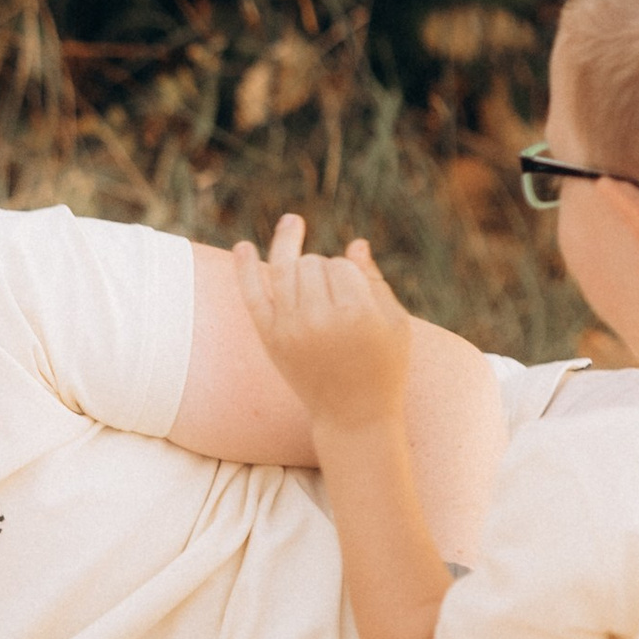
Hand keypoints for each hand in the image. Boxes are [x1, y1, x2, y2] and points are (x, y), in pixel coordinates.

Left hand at [232, 217, 414, 434]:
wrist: (354, 415)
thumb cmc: (384, 367)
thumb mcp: (395, 323)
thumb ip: (375, 280)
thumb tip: (355, 243)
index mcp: (356, 313)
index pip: (341, 265)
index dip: (351, 272)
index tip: (359, 295)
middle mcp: (319, 319)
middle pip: (311, 264)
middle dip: (324, 268)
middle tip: (336, 295)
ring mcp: (290, 329)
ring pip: (284, 269)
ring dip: (289, 249)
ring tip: (292, 223)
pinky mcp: (271, 339)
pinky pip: (253, 295)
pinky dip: (245, 269)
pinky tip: (242, 247)